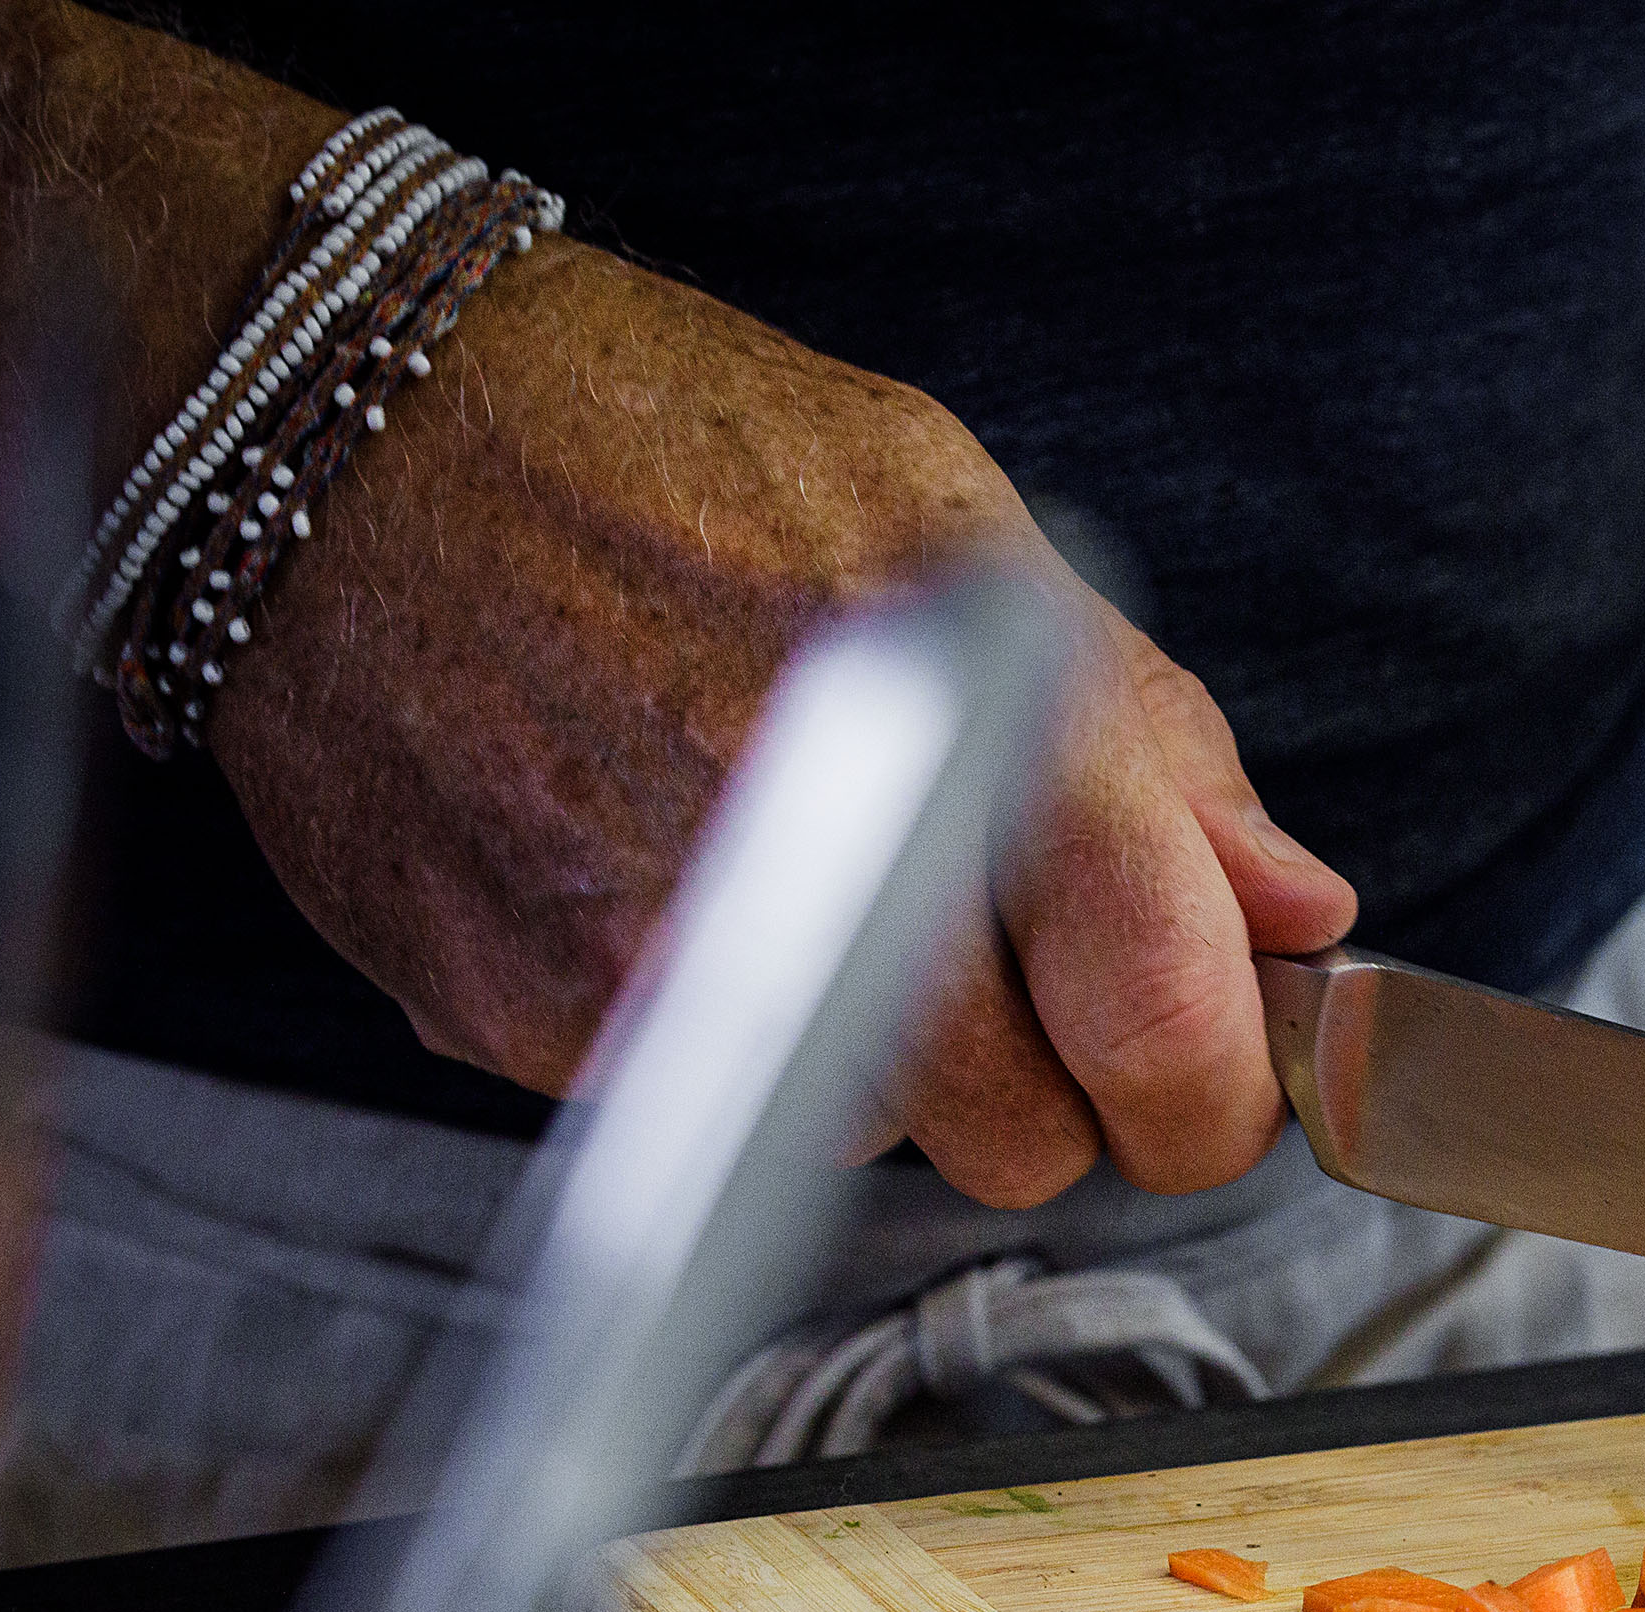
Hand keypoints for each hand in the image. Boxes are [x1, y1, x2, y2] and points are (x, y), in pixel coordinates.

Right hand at [211, 239, 1354, 1202]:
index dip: (1209, 1089)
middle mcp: (823, 860)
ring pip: (864, 1145)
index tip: (1193, 1074)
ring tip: (787, 861)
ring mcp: (666, 961)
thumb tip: (1293, 912)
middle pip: (1027, 1143)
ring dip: (864, 1055)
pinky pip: (701, 1113)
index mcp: (972, 721)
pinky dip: (711, 1033)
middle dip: (1030, 1074)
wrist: (350, 433)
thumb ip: (1152, 743)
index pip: (1168, 1023)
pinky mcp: (531, 1021)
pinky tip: (656, 872)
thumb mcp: (957, 522)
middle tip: (968, 937)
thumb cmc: (664, 448)